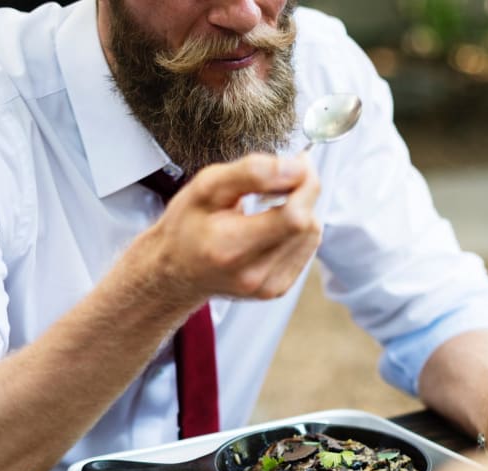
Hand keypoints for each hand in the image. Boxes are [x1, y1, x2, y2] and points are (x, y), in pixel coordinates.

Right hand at [149, 152, 321, 302]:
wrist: (175, 269)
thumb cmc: (187, 225)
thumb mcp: (206, 186)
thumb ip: (252, 172)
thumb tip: (295, 167)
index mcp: (229, 247)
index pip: (293, 217)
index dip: (304, 185)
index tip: (298, 164)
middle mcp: (251, 274)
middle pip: (307, 225)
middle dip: (304, 193)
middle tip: (286, 177)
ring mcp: (266, 286)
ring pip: (311, 236)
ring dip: (301, 211)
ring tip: (271, 204)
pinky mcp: (276, 288)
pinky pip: (306, 249)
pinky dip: (297, 230)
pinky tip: (273, 225)